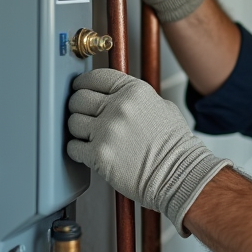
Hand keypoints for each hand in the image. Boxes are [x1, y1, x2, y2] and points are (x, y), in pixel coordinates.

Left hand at [67, 68, 230, 235]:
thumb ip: (136, 99)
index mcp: (135, 92)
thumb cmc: (174, 147)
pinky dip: (78, 151)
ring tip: (91, 137)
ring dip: (78, 130)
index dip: (83, 83)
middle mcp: (119, 108)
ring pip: (73, 123)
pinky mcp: (99, 155)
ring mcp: (107, 131)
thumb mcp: (162, 108)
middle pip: (79, 98)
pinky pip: (73, 148)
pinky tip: (90, 152)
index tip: (79, 88)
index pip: (97, 77)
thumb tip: (117, 96)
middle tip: (83, 115)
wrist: (179, 174)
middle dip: (78, 107)